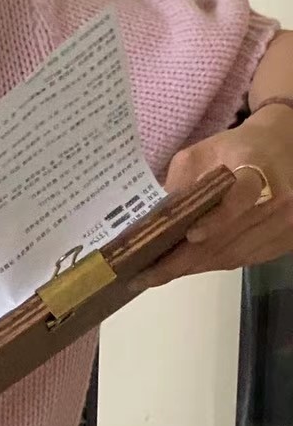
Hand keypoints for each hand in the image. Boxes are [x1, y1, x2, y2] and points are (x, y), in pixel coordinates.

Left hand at [132, 105, 292, 290]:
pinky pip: (243, 261)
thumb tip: (153, 219)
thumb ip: (180, 182)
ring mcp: (285, 222)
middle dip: (183, 260)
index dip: (217, 218)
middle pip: (228, 237)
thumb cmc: (234, 150)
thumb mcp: (201, 154)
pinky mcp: (285, 239)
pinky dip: (212, 265)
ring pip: (233, 255)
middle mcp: (277, 197)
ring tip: (159, 275)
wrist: (278, 149)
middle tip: (147, 276)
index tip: (191, 235)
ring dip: (194, 268)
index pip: (242, 196)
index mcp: (257, 168)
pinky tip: (187, 267)